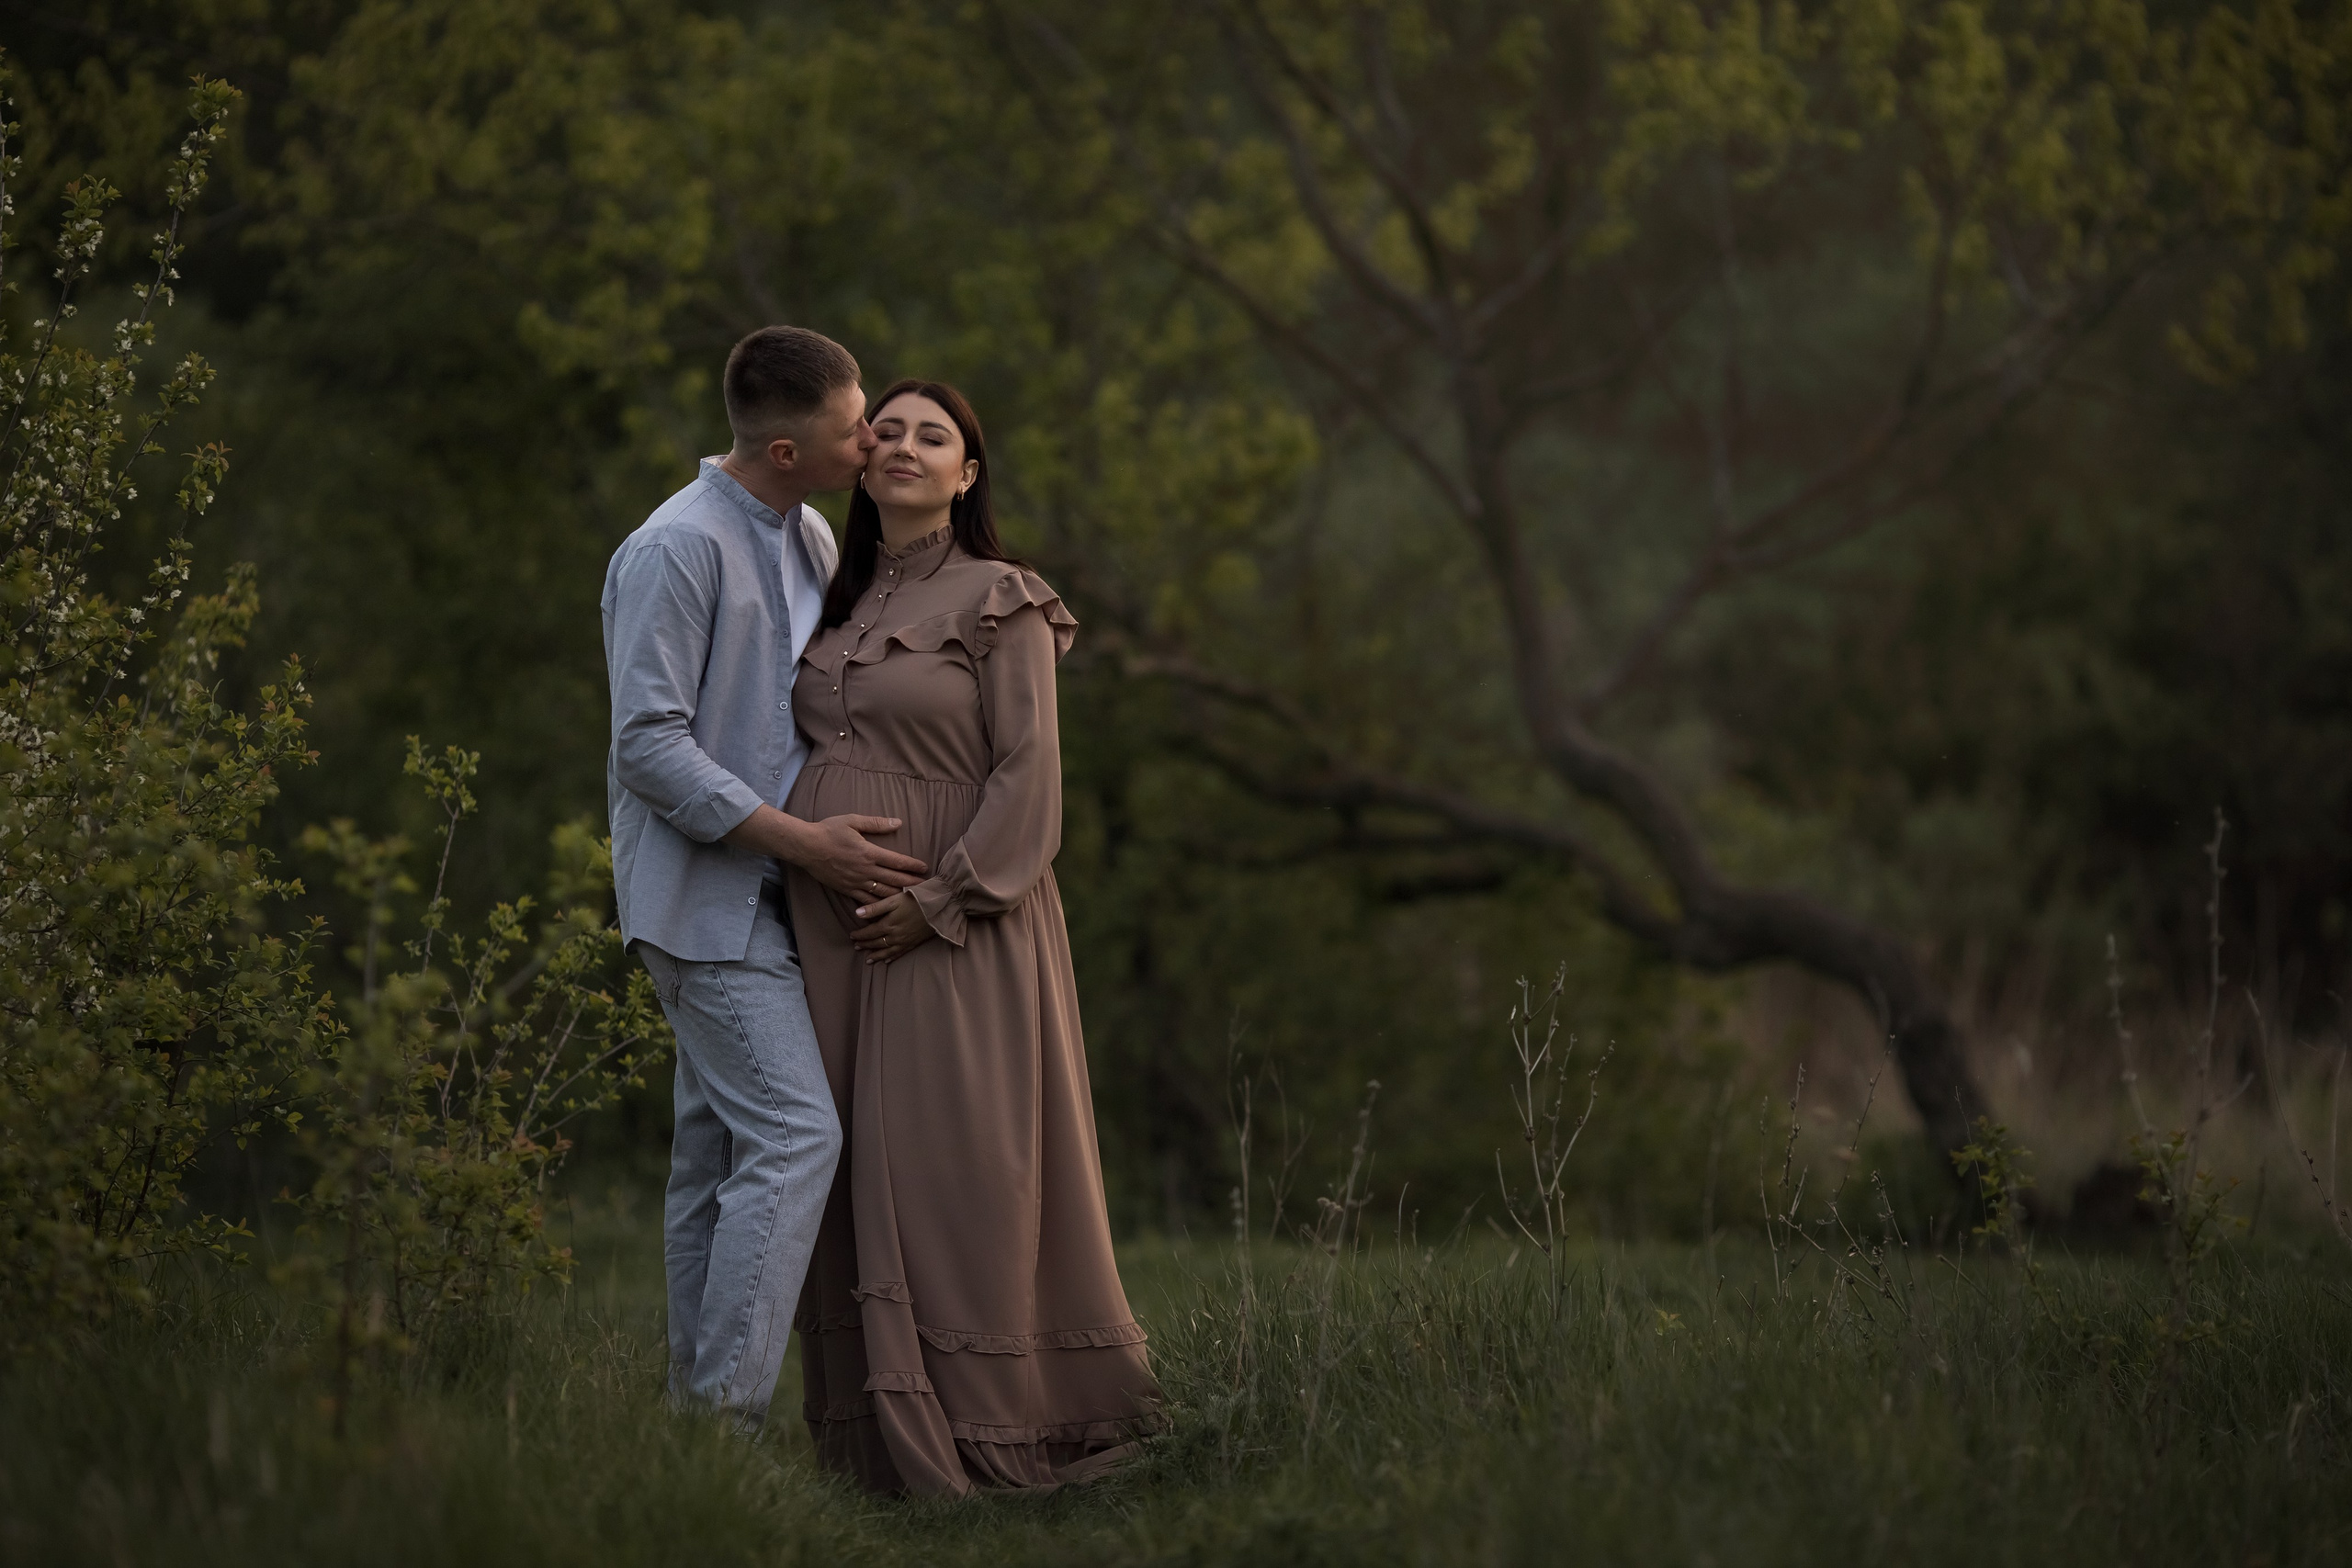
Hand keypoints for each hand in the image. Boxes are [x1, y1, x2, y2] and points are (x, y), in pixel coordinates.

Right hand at [728, 806, 927, 897]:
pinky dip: (879, 906)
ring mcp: (856, 882)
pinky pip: (867, 901)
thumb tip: (898, 822)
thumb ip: (876, 823)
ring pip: (882, 893)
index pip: (896, 861)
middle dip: (912, 884)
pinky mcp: (847, 890)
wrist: (806, 847)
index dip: (912, 866)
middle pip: (894, 879)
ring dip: (898, 896)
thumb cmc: (829, 831)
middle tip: (926, 888)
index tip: (925, 868)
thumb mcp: (852, 821)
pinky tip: (887, 909)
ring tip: (912, 899)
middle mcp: (865, 870)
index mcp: (868, 852)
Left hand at [850, 890, 934, 964]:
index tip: (851, 936)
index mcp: (888, 925)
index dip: (860, 935)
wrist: (940, 906)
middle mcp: (895, 936)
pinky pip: (900, 953)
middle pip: (877, 943)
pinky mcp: (914, 942)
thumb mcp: (894, 899)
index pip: (869, 933)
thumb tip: (857, 914)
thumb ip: (875, 908)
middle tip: (856, 946)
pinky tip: (887, 961)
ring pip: (887, 951)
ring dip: (876, 955)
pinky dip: (892, 957)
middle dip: (865, 945)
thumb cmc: (916, 899)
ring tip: (867, 959)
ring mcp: (905, 941)